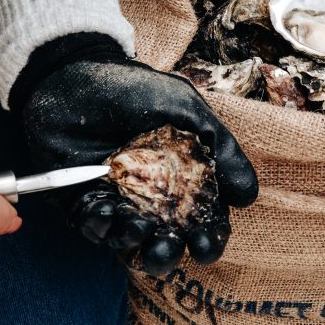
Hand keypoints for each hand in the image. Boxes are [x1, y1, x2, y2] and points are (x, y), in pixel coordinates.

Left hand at [12, 34, 257, 275]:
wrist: (76, 72)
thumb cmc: (134, 89)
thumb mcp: (186, 110)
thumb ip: (221, 149)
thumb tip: (249, 196)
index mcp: (183, 177)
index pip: (202, 218)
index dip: (209, 236)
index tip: (205, 243)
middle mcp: (152, 195)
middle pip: (167, 239)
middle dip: (169, 252)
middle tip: (169, 246)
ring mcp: (117, 199)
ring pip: (130, 241)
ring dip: (135, 243)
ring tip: (137, 227)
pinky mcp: (82, 200)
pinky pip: (93, 226)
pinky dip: (100, 225)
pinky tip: (105, 208)